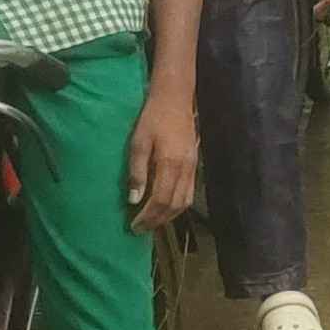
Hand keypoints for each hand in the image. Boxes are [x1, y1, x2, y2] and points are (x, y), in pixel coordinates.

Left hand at [124, 89, 199, 228]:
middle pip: (174, 206)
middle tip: (140, 229)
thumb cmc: (152, 118)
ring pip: (184, 202)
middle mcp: (185, 169)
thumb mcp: (138, 143)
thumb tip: (133, 199)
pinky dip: (177, 206)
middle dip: (156, 221)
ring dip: (168, 217)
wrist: (175, 99)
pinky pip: (189, 193)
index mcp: (170, 164)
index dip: (147, 217)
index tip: (134, 226)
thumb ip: (137, 172)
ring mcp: (193, 168)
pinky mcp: (195, 165)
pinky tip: (165, 208)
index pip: (160, 200)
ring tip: (152, 222)